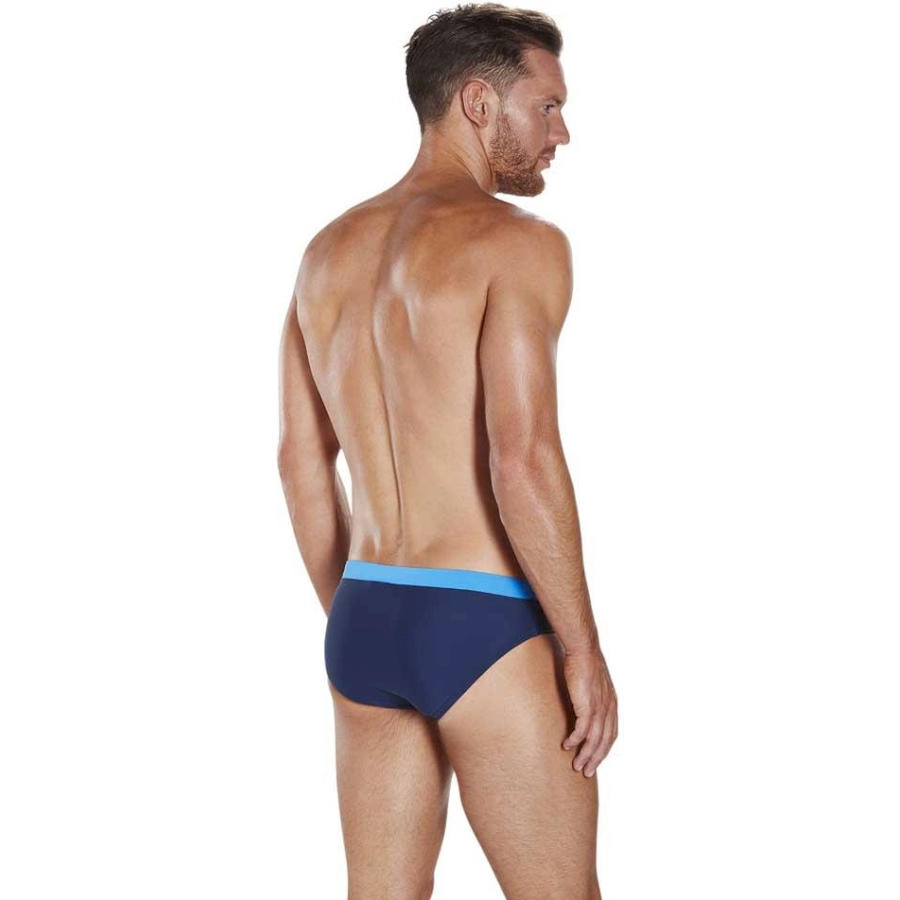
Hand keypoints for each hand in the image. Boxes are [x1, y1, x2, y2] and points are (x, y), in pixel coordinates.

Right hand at [561, 645, 617, 776]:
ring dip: (585, 755)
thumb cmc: (586, 662)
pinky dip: (575, 740)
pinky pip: (582, 730)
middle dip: (596, 759)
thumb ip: (592, 696)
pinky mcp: (587, 706)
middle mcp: (609, 709)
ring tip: (577, 765)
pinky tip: (567, 745)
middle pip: (605, 742)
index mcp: (612, 704)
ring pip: (594, 740)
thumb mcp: (594, 683)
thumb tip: (583, 703)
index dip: (603, 749)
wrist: (584, 649)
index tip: (595, 760)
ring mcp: (599, 708)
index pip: (611, 734)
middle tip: (586, 772)